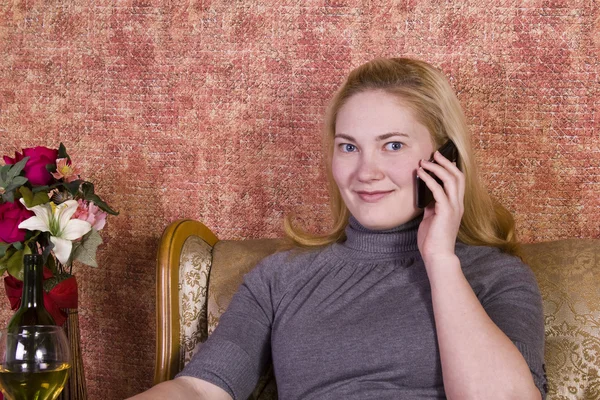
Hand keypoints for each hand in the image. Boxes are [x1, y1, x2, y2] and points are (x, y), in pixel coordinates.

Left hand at [416, 150, 464, 266]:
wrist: (437, 255)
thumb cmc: (433, 240)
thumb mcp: (432, 218)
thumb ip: (432, 206)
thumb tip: (425, 195)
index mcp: (456, 206)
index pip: (458, 181)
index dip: (451, 167)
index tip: (440, 158)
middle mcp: (458, 204)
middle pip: (458, 176)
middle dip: (446, 162)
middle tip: (434, 153)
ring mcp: (453, 208)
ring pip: (450, 180)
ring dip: (437, 168)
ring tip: (424, 161)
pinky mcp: (445, 212)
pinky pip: (438, 190)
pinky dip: (429, 180)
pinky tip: (420, 174)